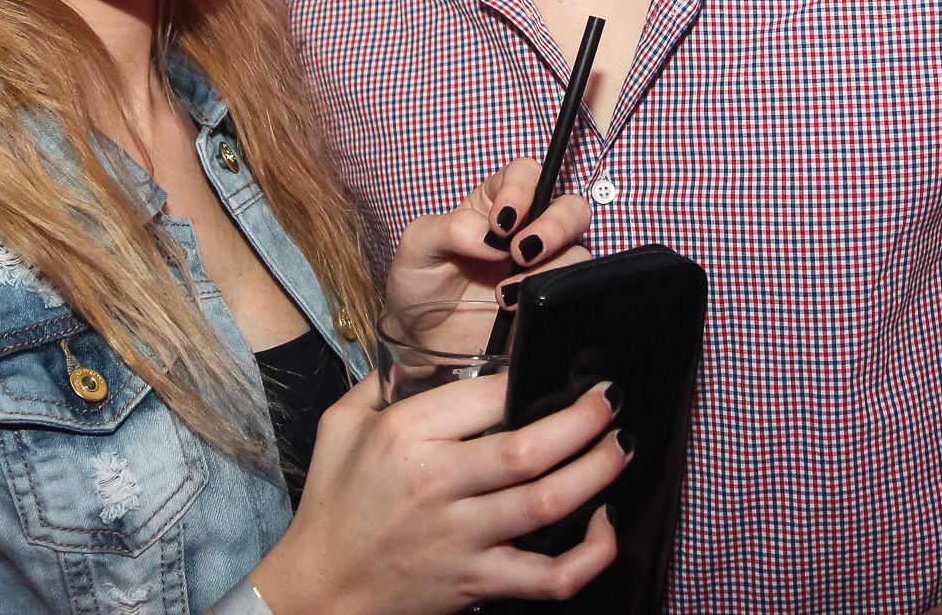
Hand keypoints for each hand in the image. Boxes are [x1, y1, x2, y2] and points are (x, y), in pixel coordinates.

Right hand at [250, 372, 629, 614]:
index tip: (556, 365)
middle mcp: (437, 484)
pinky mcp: (479, 582)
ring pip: (548, 503)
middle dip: (584, 419)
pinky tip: (606, 525)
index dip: (529, 375)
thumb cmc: (332, 507)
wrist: (318, 594)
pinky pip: (551, 576)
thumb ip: (378, 382)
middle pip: (528, 448)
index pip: (485, 394)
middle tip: (612, 398)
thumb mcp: (339, 427)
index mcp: (404, 436)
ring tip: (623, 444)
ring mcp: (462, 538)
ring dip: (599, 471)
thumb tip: (418, 351)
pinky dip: (590, 554)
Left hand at [384, 157, 592, 316]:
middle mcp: (525, 230)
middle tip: (519, 251)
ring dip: (550, 265)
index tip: (501, 221)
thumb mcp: (418, 246)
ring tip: (507, 290)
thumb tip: (491, 237)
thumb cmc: (419, 283)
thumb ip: (451, 228)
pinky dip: (548, 294)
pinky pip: (571, 290)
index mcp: (493, 204)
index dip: (522, 189)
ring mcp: (541, 266)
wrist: (421, 339)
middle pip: (569, 206)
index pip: (525, 175)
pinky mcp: (547, 299)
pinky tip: (513, 305)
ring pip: (578, 249)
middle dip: (555, 224)